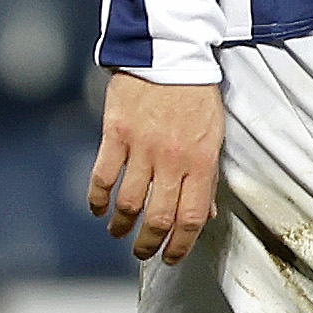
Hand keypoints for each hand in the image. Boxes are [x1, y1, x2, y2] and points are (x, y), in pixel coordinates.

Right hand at [89, 70, 220, 261]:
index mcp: (201, 163)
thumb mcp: (214, 137)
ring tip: (118, 233)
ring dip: (121, 224)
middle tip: (142, 253)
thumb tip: (204, 214)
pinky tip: (97, 208)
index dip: (180, 246)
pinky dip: (98, 197)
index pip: (190, 218)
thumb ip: (208, 178)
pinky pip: (103, 174)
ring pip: (128, 201)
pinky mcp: (115, 133)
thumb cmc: (196, 96)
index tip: (171, 258)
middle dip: (148, 243)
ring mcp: (141, 147)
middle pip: (158, 216)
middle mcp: (171, 160)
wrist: (170, 54)